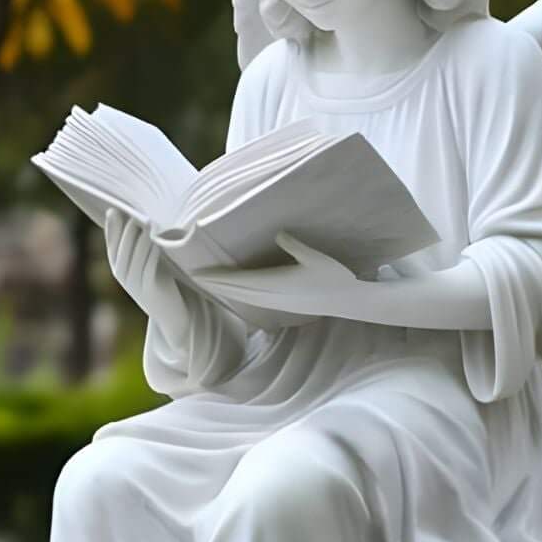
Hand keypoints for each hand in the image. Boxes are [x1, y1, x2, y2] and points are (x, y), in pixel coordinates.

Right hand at [104, 211, 188, 343]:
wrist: (171, 315)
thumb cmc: (161, 281)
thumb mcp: (146, 260)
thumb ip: (138, 243)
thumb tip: (137, 214)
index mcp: (118, 266)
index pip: (110, 241)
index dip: (112, 225)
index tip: (115, 208)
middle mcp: (122, 274)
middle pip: (122, 246)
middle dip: (127, 227)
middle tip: (134, 209)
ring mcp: (134, 283)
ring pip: (134, 254)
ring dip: (140, 236)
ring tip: (147, 219)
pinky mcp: (148, 288)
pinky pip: (149, 265)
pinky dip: (152, 251)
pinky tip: (157, 239)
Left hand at [194, 233, 362, 323]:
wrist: (348, 302)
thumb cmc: (334, 277)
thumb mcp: (316, 257)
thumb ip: (295, 246)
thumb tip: (278, 234)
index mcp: (276, 283)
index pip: (239, 281)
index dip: (218, 276)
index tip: (199, 272)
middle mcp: (272, 296)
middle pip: (236, 291)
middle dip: (215, 284)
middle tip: (194, 276)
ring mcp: (277, 304)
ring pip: (243, 298)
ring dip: (226, 291)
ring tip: (210, 283)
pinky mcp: (283, 307)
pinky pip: (254, 301)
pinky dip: (240, 296)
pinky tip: (237, 293)